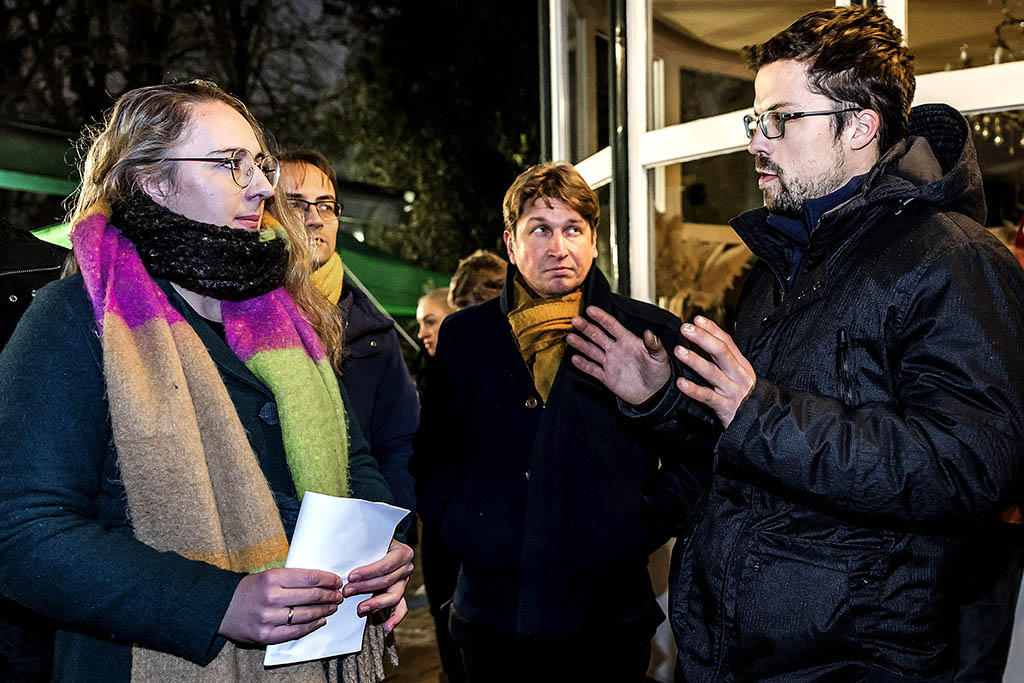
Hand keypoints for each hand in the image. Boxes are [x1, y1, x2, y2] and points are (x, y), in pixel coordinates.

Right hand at [218, 568, 342, 644]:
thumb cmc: (250, 590)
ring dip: (324, 610)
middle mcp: (271, 597)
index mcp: (272, 578)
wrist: (222, 608)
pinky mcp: (266, 635)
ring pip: (306, 614)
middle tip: (338, 595)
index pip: (309, 578)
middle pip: (311, 596)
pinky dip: (311, 626)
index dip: (327, 579)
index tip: (336, 581)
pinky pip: (295, 632)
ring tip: (332, 607)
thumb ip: (291, 578)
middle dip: (329, 595)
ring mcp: (268, 618)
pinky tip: (321, 621)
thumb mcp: (268, 576)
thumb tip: (321, 580)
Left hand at [344, 538, 413, 631]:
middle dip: (365, 587)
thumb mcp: (371, 542)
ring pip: (393, 596)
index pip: (385, 565)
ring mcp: (404, 582)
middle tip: (346, 591)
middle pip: (386, 581)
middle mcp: (406, 568)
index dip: (368, 572)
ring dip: (374, 603)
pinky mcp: (400, 593)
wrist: (382, 547)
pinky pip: (401, 608)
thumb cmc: (373, 545)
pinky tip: (387, 627)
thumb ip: (362, 549)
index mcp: (402, 553)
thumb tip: (342, 557)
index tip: (350, 576)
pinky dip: (395, 618)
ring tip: (359, 608)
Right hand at [567, 305, 671, 404]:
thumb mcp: (659, 357)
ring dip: (581, 344)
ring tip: (570, 337)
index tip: (591, 310)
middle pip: (597, 335)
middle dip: (586, 328)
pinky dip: (583, 365)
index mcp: (628, 341)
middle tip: (575, 320)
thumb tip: (649, 332)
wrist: (654, 393)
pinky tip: (575, 359)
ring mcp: (609, 362)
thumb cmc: (658, 372)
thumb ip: (654, 345)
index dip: (601, 317)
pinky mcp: (606, 377)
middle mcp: (615, 349)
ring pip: (591, 351)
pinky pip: (592, 369)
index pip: (612, 326)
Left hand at [674, 316, 754, 428]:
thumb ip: (726, 360)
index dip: (711, 329)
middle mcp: (738, 375)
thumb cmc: (745, 397)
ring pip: (712, 372)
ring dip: (694, 360)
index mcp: (741, 365)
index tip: (696, 319)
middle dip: (702, 338)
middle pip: (720, 352)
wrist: (761, 424)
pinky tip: (680, 383)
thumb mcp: (739, 375)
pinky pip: (707, 397)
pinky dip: (693, 390)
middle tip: (685, 328)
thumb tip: (707, 339)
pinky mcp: (726, 407)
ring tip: (678, 351)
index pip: (727, 342)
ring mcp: (732, 391)